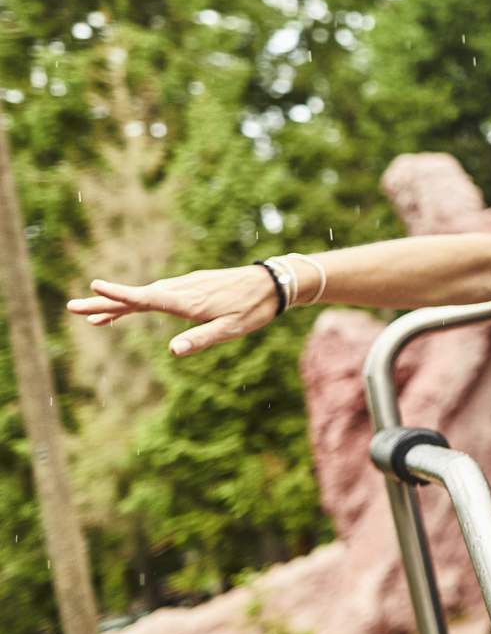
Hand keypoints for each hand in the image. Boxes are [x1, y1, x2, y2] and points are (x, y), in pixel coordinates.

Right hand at [67, 267, 280, 355]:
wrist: (274, 282)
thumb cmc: (254, 309)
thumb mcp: (231, 329)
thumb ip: (201, 339)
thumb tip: (173, 350)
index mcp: (188, 301)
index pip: (147, 298)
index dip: (120, 295)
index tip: (94, 287)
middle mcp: (182, 290)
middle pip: (137, 298)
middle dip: (104, 303)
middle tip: (72, 308)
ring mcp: (185, 286)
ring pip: (144, 295)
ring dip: (117, 305)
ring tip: (91, 318)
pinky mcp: (190, 286)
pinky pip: (156, 294)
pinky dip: (136, 301)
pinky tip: (127, 309)